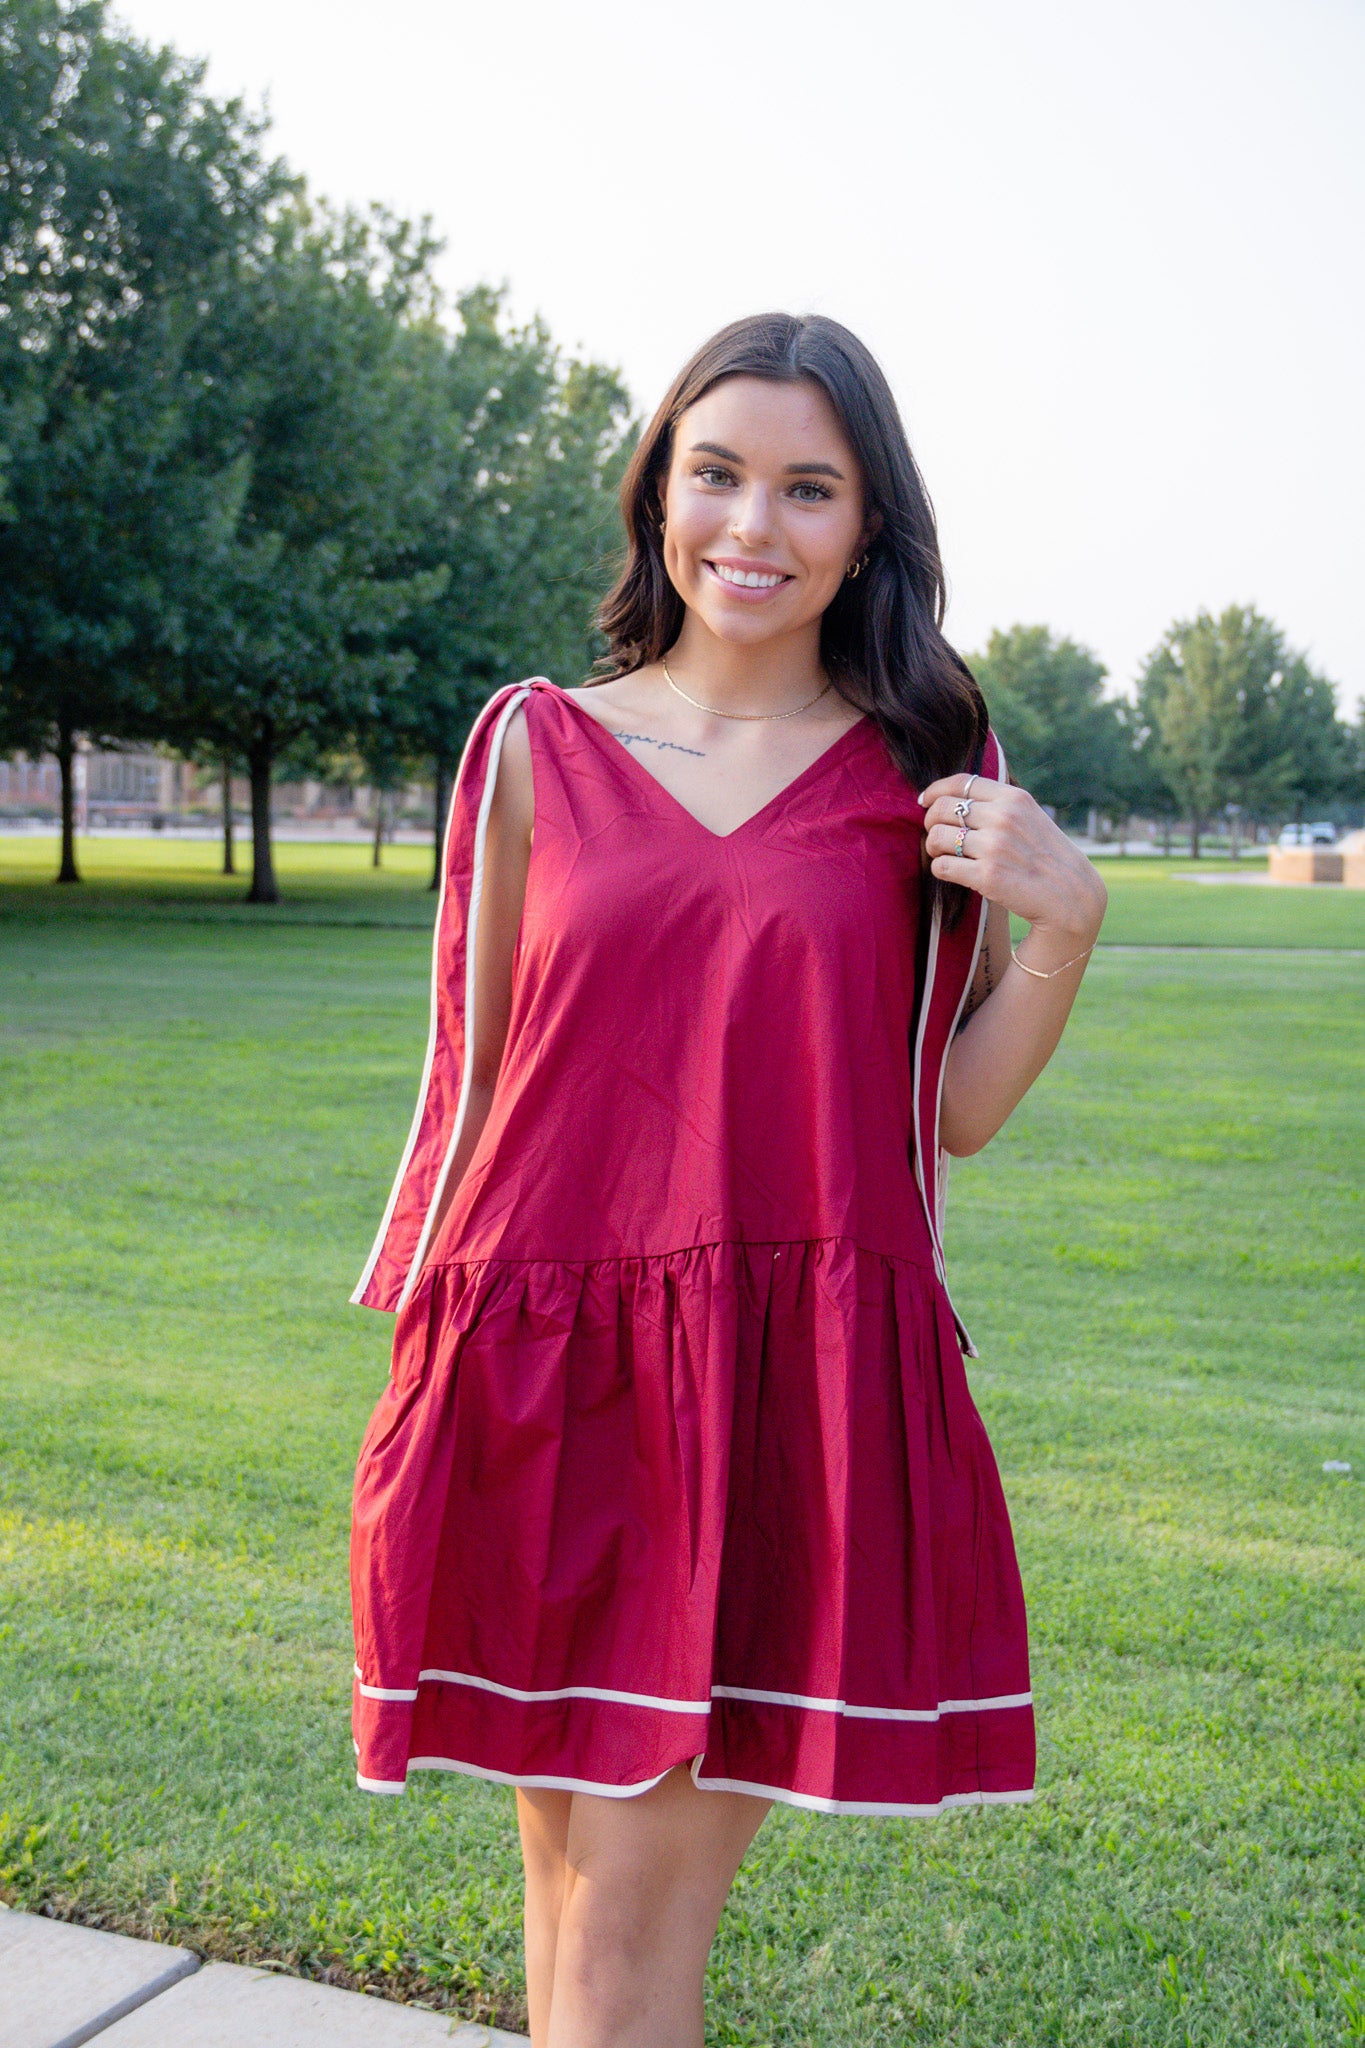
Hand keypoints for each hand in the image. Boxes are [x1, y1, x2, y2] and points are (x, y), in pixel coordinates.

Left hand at [920, 772, 1107, 951]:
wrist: (1070, 896)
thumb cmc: (1046, 858)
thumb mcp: (1031, 818)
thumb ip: (1000, 806)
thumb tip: (957, 800)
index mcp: (1013, 799)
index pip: (961, 782)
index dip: (935, 790)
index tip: (924, 800)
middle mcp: (1003, 818)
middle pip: (941, 808)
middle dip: (930, 822)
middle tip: (936, 835)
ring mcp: (995, 847)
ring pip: (937, 837)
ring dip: (933, 847)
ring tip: (942, 854)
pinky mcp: (987, 876)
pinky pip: (942, 866)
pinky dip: (940, 869)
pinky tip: (950, 871)